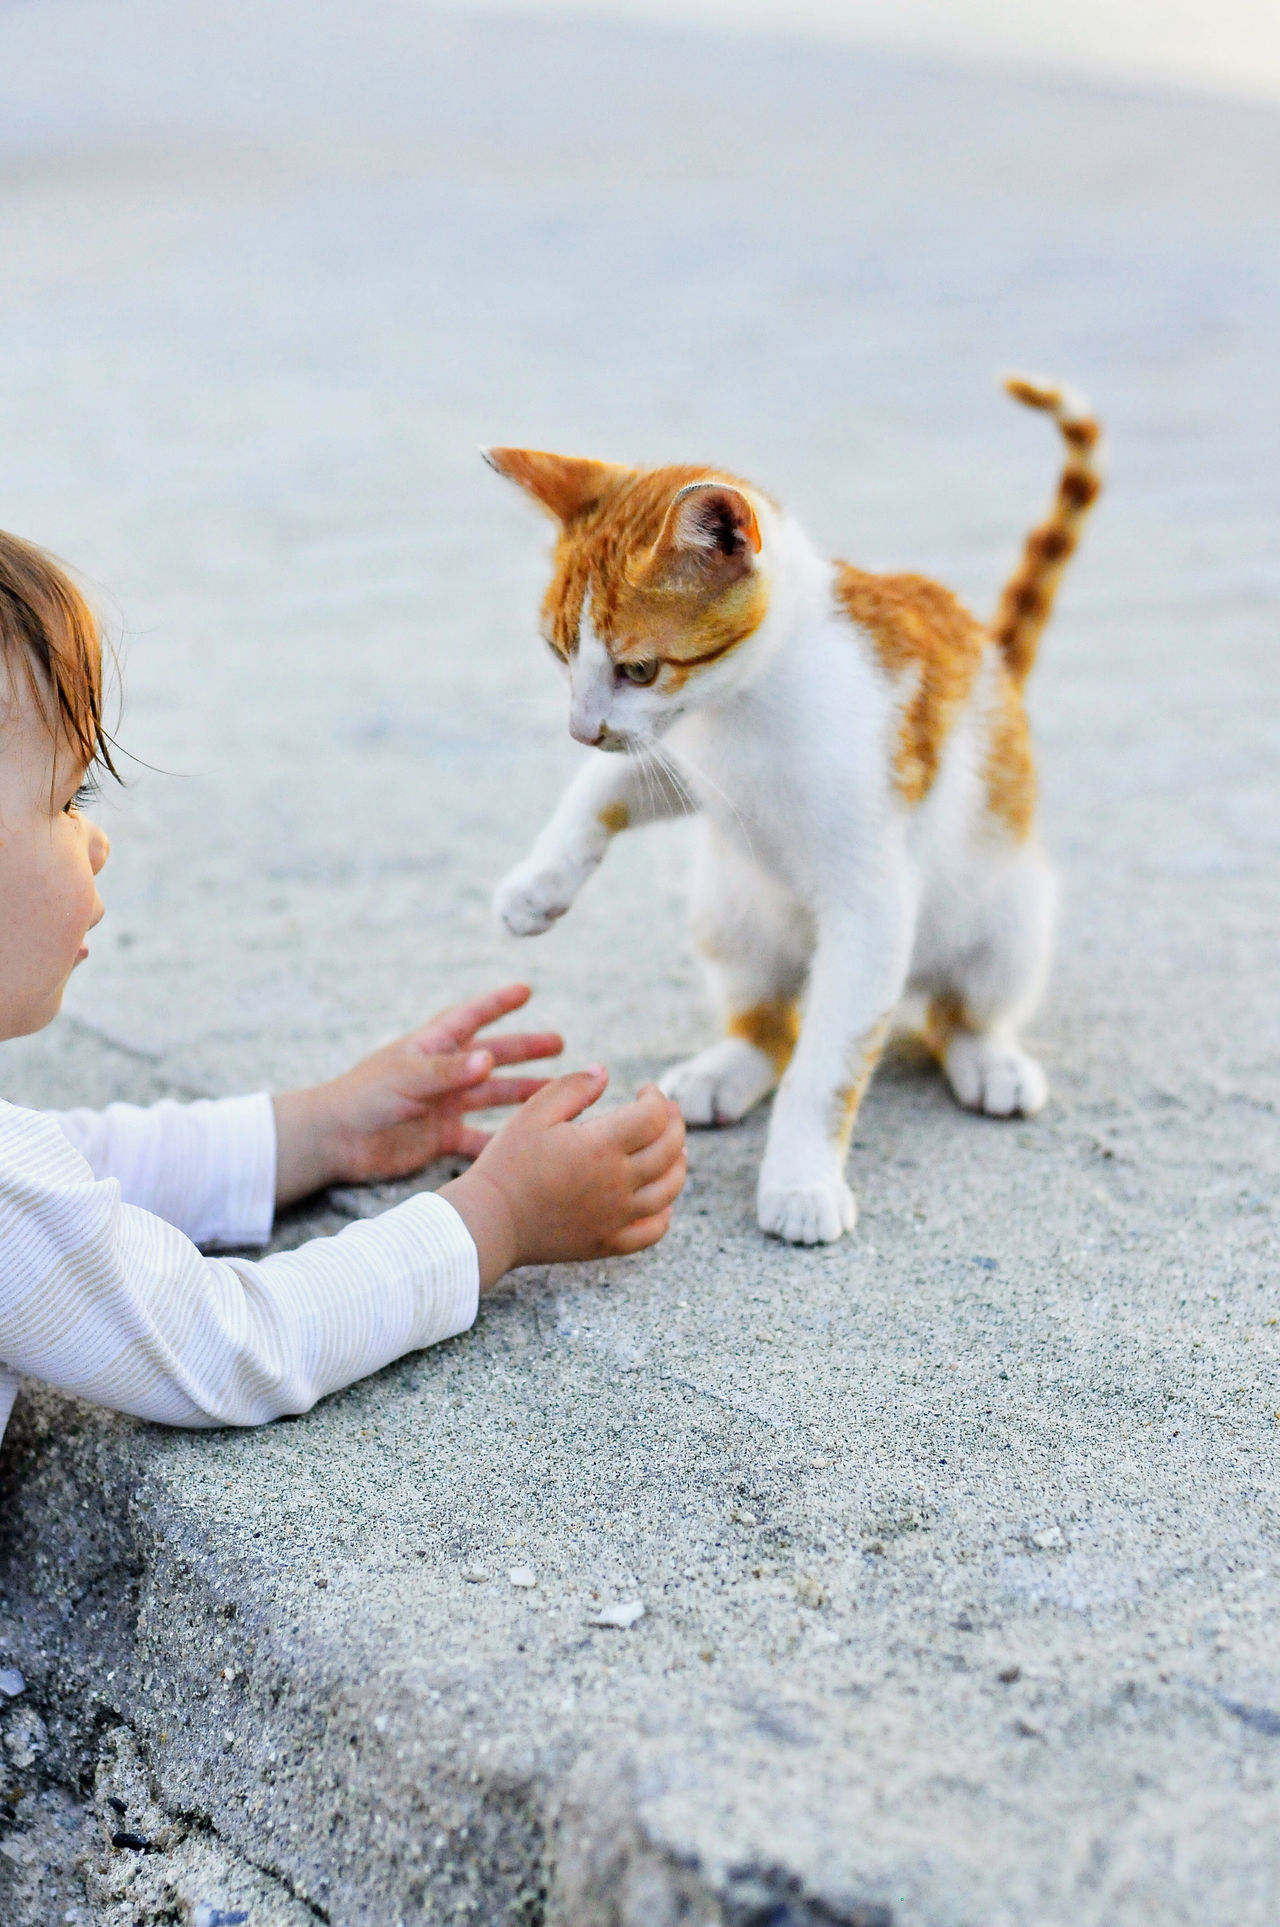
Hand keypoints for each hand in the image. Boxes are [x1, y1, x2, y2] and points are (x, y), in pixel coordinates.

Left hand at [271, 984, 561, 1206]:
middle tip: (560, 1044)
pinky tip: (528, 1141)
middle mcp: (442, 1073)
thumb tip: (490, 1059)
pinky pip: (479, 1138)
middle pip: (492, 1056)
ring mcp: (443, 1105)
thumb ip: (450, 1071)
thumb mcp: (408, 1077)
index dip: (498, 1002)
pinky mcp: (440, 1137)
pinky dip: (502, 1140)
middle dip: (525, 1049)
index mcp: (432, 1047)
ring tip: (556, 1090)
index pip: (471, 1017)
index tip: (527, 990)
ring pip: (492, 1096)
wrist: (334, 1140)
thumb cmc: (363, 1097)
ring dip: (522, 1092)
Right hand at [440, 1069, 686, 1288]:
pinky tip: (658, 1199)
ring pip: (670, 1190)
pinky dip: (664, 1213)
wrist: (489, 1221)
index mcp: (601, 1146)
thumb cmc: (507, 1164)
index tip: (646, 1090)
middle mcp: (618, 1183)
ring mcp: (616, 1217)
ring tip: (673, 1150)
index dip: (658, 1097)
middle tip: (667, 1112)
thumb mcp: (532, 1113)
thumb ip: (572, 1088)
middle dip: (675, 1124)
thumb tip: (604, 1073)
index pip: (654, 1116)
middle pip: (671, 1150)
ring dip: (678, 1164)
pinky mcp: (608, 1242)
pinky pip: (653, 1231)